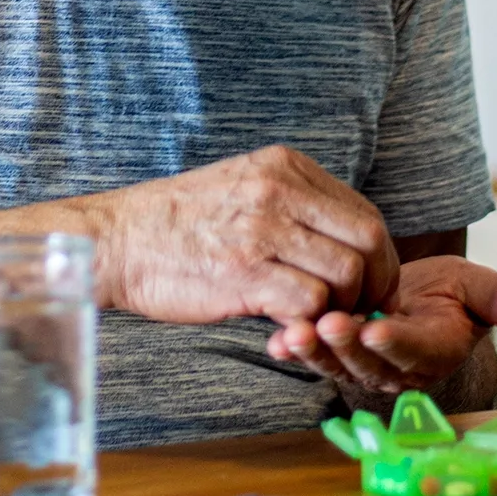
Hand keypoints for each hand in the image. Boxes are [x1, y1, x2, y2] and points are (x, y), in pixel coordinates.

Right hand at [90, 146, 398, 324]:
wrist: (117, 239)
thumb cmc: (179, 223)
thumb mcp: (243, 187)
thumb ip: (295, 207)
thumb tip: (346, 248)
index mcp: (285, 167)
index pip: (364, 213)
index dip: (379, 259)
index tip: (368, 287)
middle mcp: (280, 190)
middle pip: (369, 240)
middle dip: (375, 285)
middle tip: (357, 312)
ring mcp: (263, 229)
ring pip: (346, 275)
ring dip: (340, 309)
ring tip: (313, 321)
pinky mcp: (244, 271)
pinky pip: (308, 303)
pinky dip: (306, 324)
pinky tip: (283, 329)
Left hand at [265, 255, 496, 394]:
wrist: (414, 306)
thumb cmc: (446, 296)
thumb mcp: (475, 288)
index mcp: (434, 351)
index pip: (415, 349)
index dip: (396, 342)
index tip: (376, 328)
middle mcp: (396, 369)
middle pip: (369, 363)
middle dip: (346, 345)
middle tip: (327, 323)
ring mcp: (362, 368)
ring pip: (337, 364)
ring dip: (314, 351)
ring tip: (293, 331)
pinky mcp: (333, 357)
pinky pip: (312, 358)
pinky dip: (292, 352)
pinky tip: (274, 340)